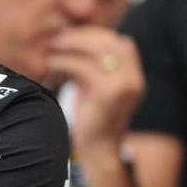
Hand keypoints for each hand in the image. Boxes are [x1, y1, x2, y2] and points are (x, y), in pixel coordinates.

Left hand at [46, 27, 143, 155]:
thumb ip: (96, 66)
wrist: (98, 150)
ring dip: (72, 45)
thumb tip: (77, 39)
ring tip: (54, 46)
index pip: (121, 43)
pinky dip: (64, 62)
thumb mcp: (98, 87)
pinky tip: (52, 63)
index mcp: (135, 76)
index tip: (74, 35)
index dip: (97, 35)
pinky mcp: (107, 94)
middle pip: (110, 42)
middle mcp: (134, 79)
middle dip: (83, 36)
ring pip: (97, 50)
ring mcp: (124, 86)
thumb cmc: (93, 117)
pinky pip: (83, 67)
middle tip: (59, 38)